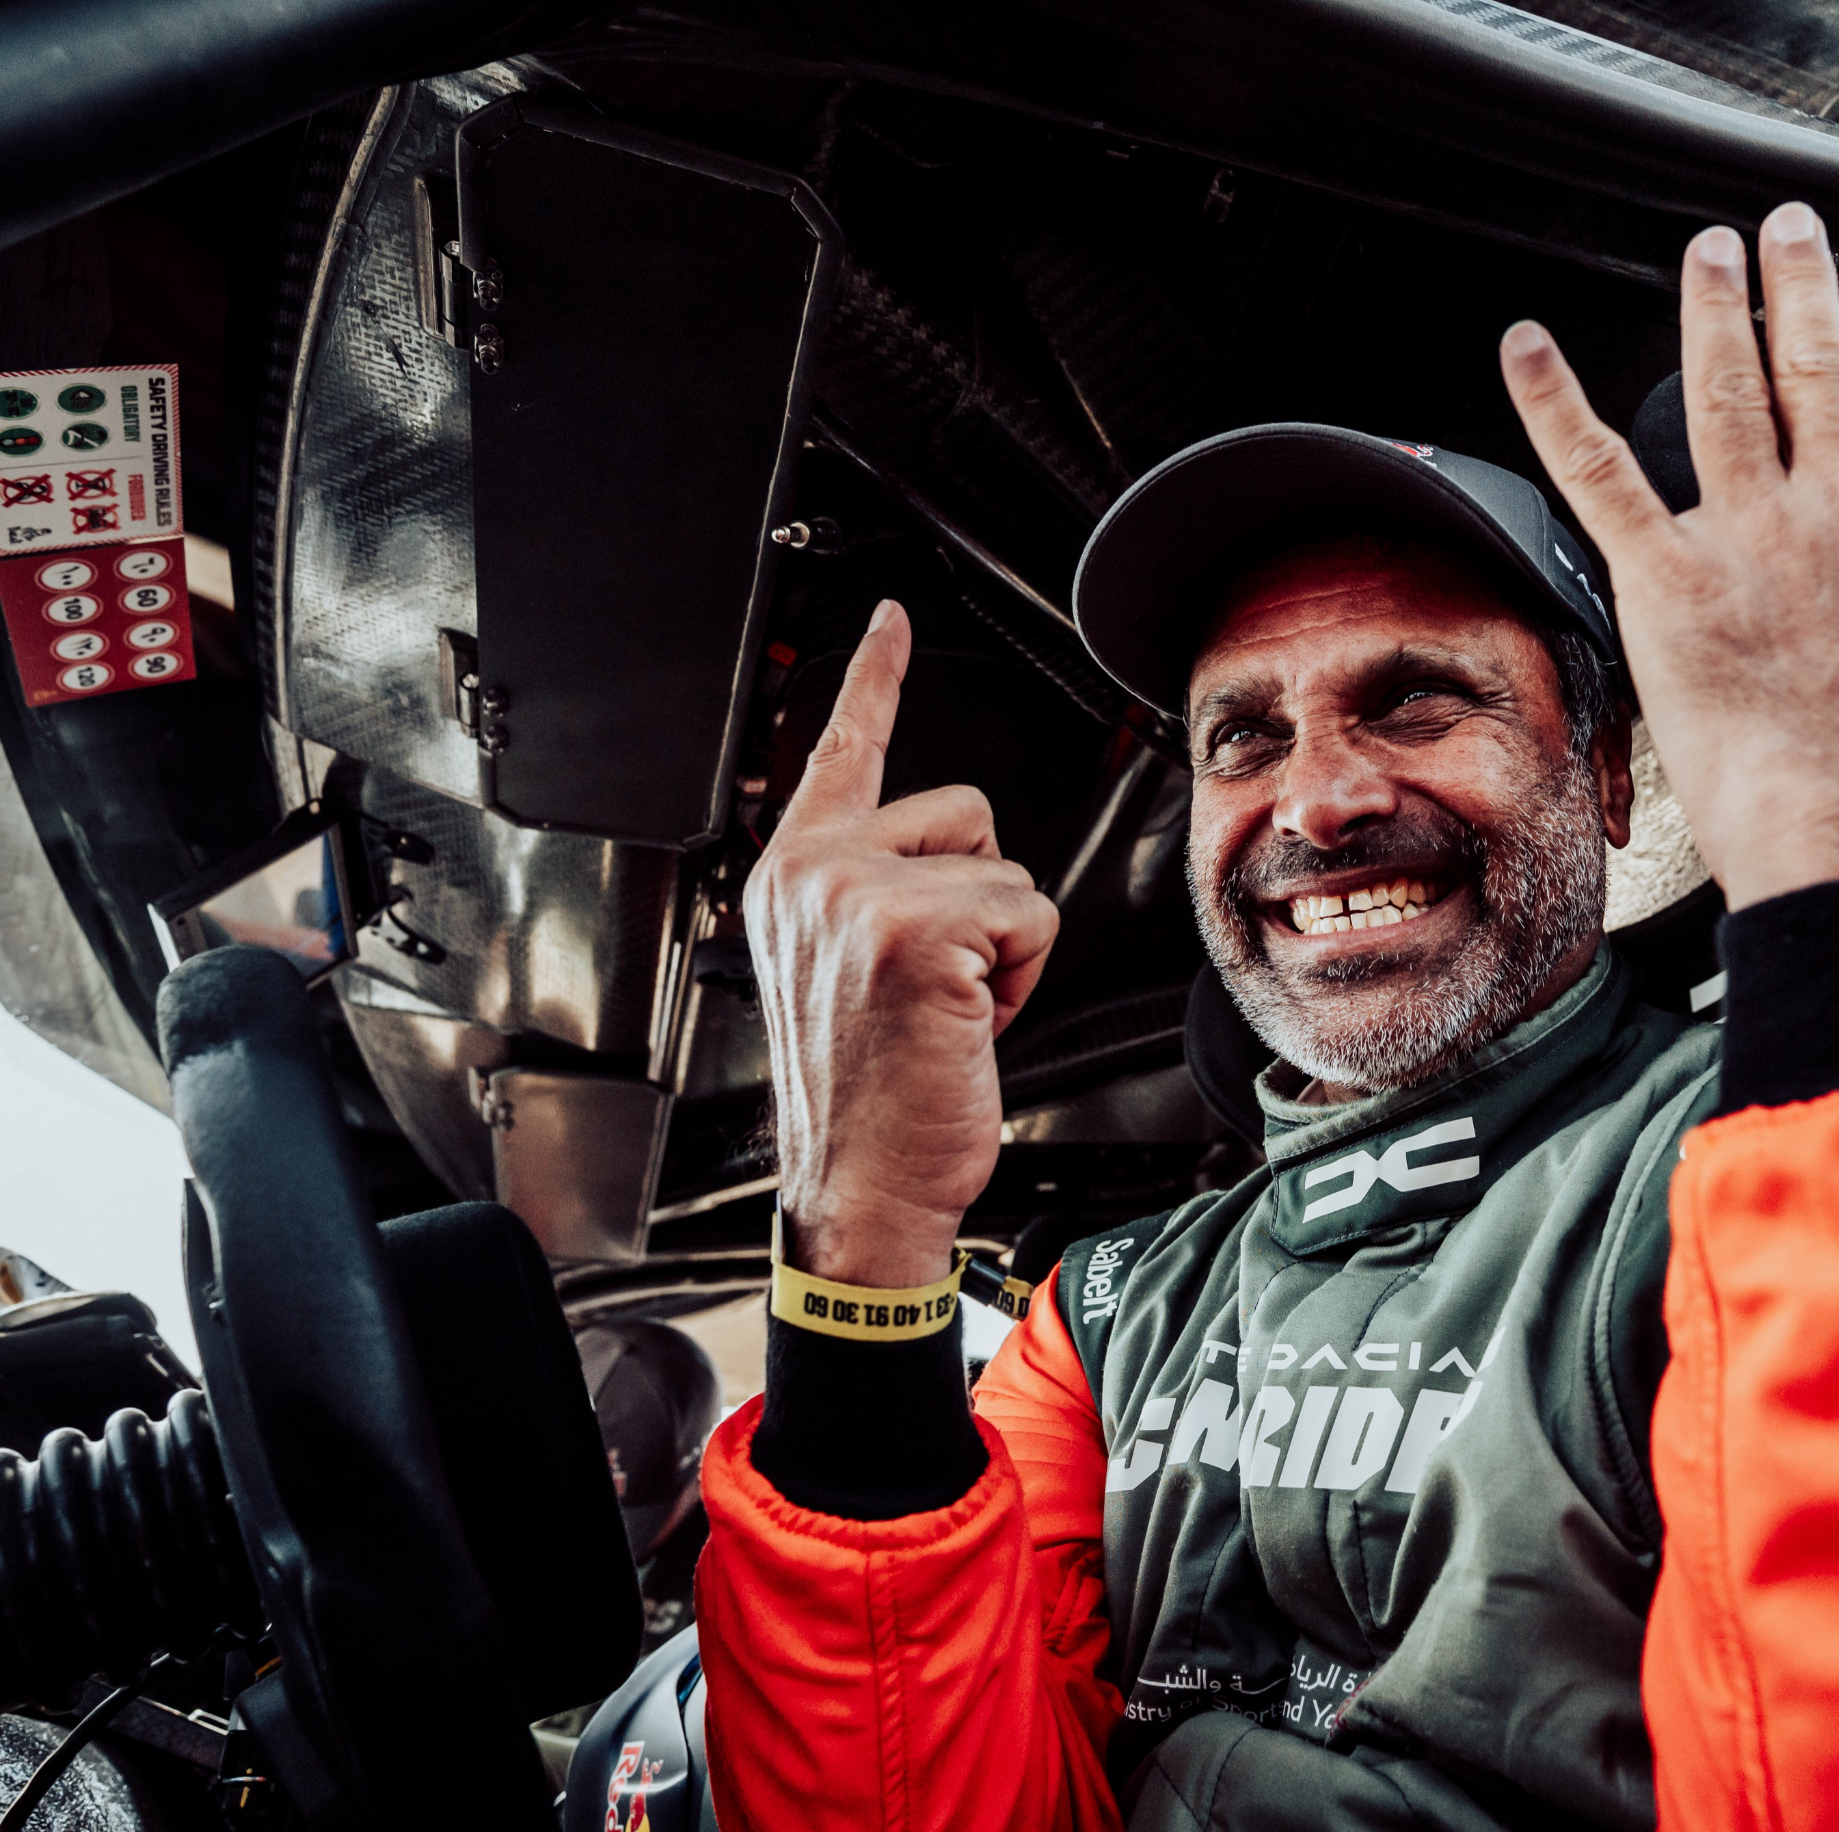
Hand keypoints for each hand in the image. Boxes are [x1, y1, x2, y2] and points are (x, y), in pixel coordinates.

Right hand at [743, 602, 1059, 1285]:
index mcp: (793, 876)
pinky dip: (1022, 977)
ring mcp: (858, 895)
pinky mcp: (914, 927)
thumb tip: (951, 868)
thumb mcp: (848, 976)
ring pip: (1008, 872)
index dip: (872, 676)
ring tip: (947, 1014)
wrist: (859, 1191)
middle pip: (968, 814)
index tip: (891, 618)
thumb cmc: (868, 1101)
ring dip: (1006, 949)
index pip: (840, 749)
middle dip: (984, 899)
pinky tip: (965, 1025)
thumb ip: (876, 899)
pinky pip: (1029, 915)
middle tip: (938, 988)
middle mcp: (813, 872)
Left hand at [1498, 202, 1838, 905]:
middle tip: (1787, 232)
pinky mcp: (1672, 583)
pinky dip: (1553, 405)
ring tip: (1704, 254)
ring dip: (1710, 309)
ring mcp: (1759, 538)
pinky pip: (1600, 472)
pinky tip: (1523, 353)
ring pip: (1726, 390)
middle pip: (1824, 372)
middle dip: (1802, 291)